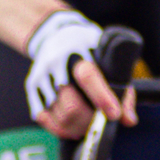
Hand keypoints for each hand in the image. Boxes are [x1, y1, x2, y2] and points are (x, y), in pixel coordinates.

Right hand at [25, 9, 133, 136]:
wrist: (57, 32)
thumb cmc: (89, 49)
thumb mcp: (108, 59)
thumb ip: (122, 89)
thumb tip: (128, 120)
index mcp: (80, 53)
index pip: (88, 77)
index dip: (102, 98)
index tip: (113, 114)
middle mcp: (57, 63)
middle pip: (72, 107)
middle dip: (88, 121)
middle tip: (97, 123)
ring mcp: (42, 75)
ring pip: (59, 117)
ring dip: (75, 127)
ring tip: (84, 122)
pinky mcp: (31, 85)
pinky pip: (43, 118)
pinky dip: (58, 126)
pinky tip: (68, 122)